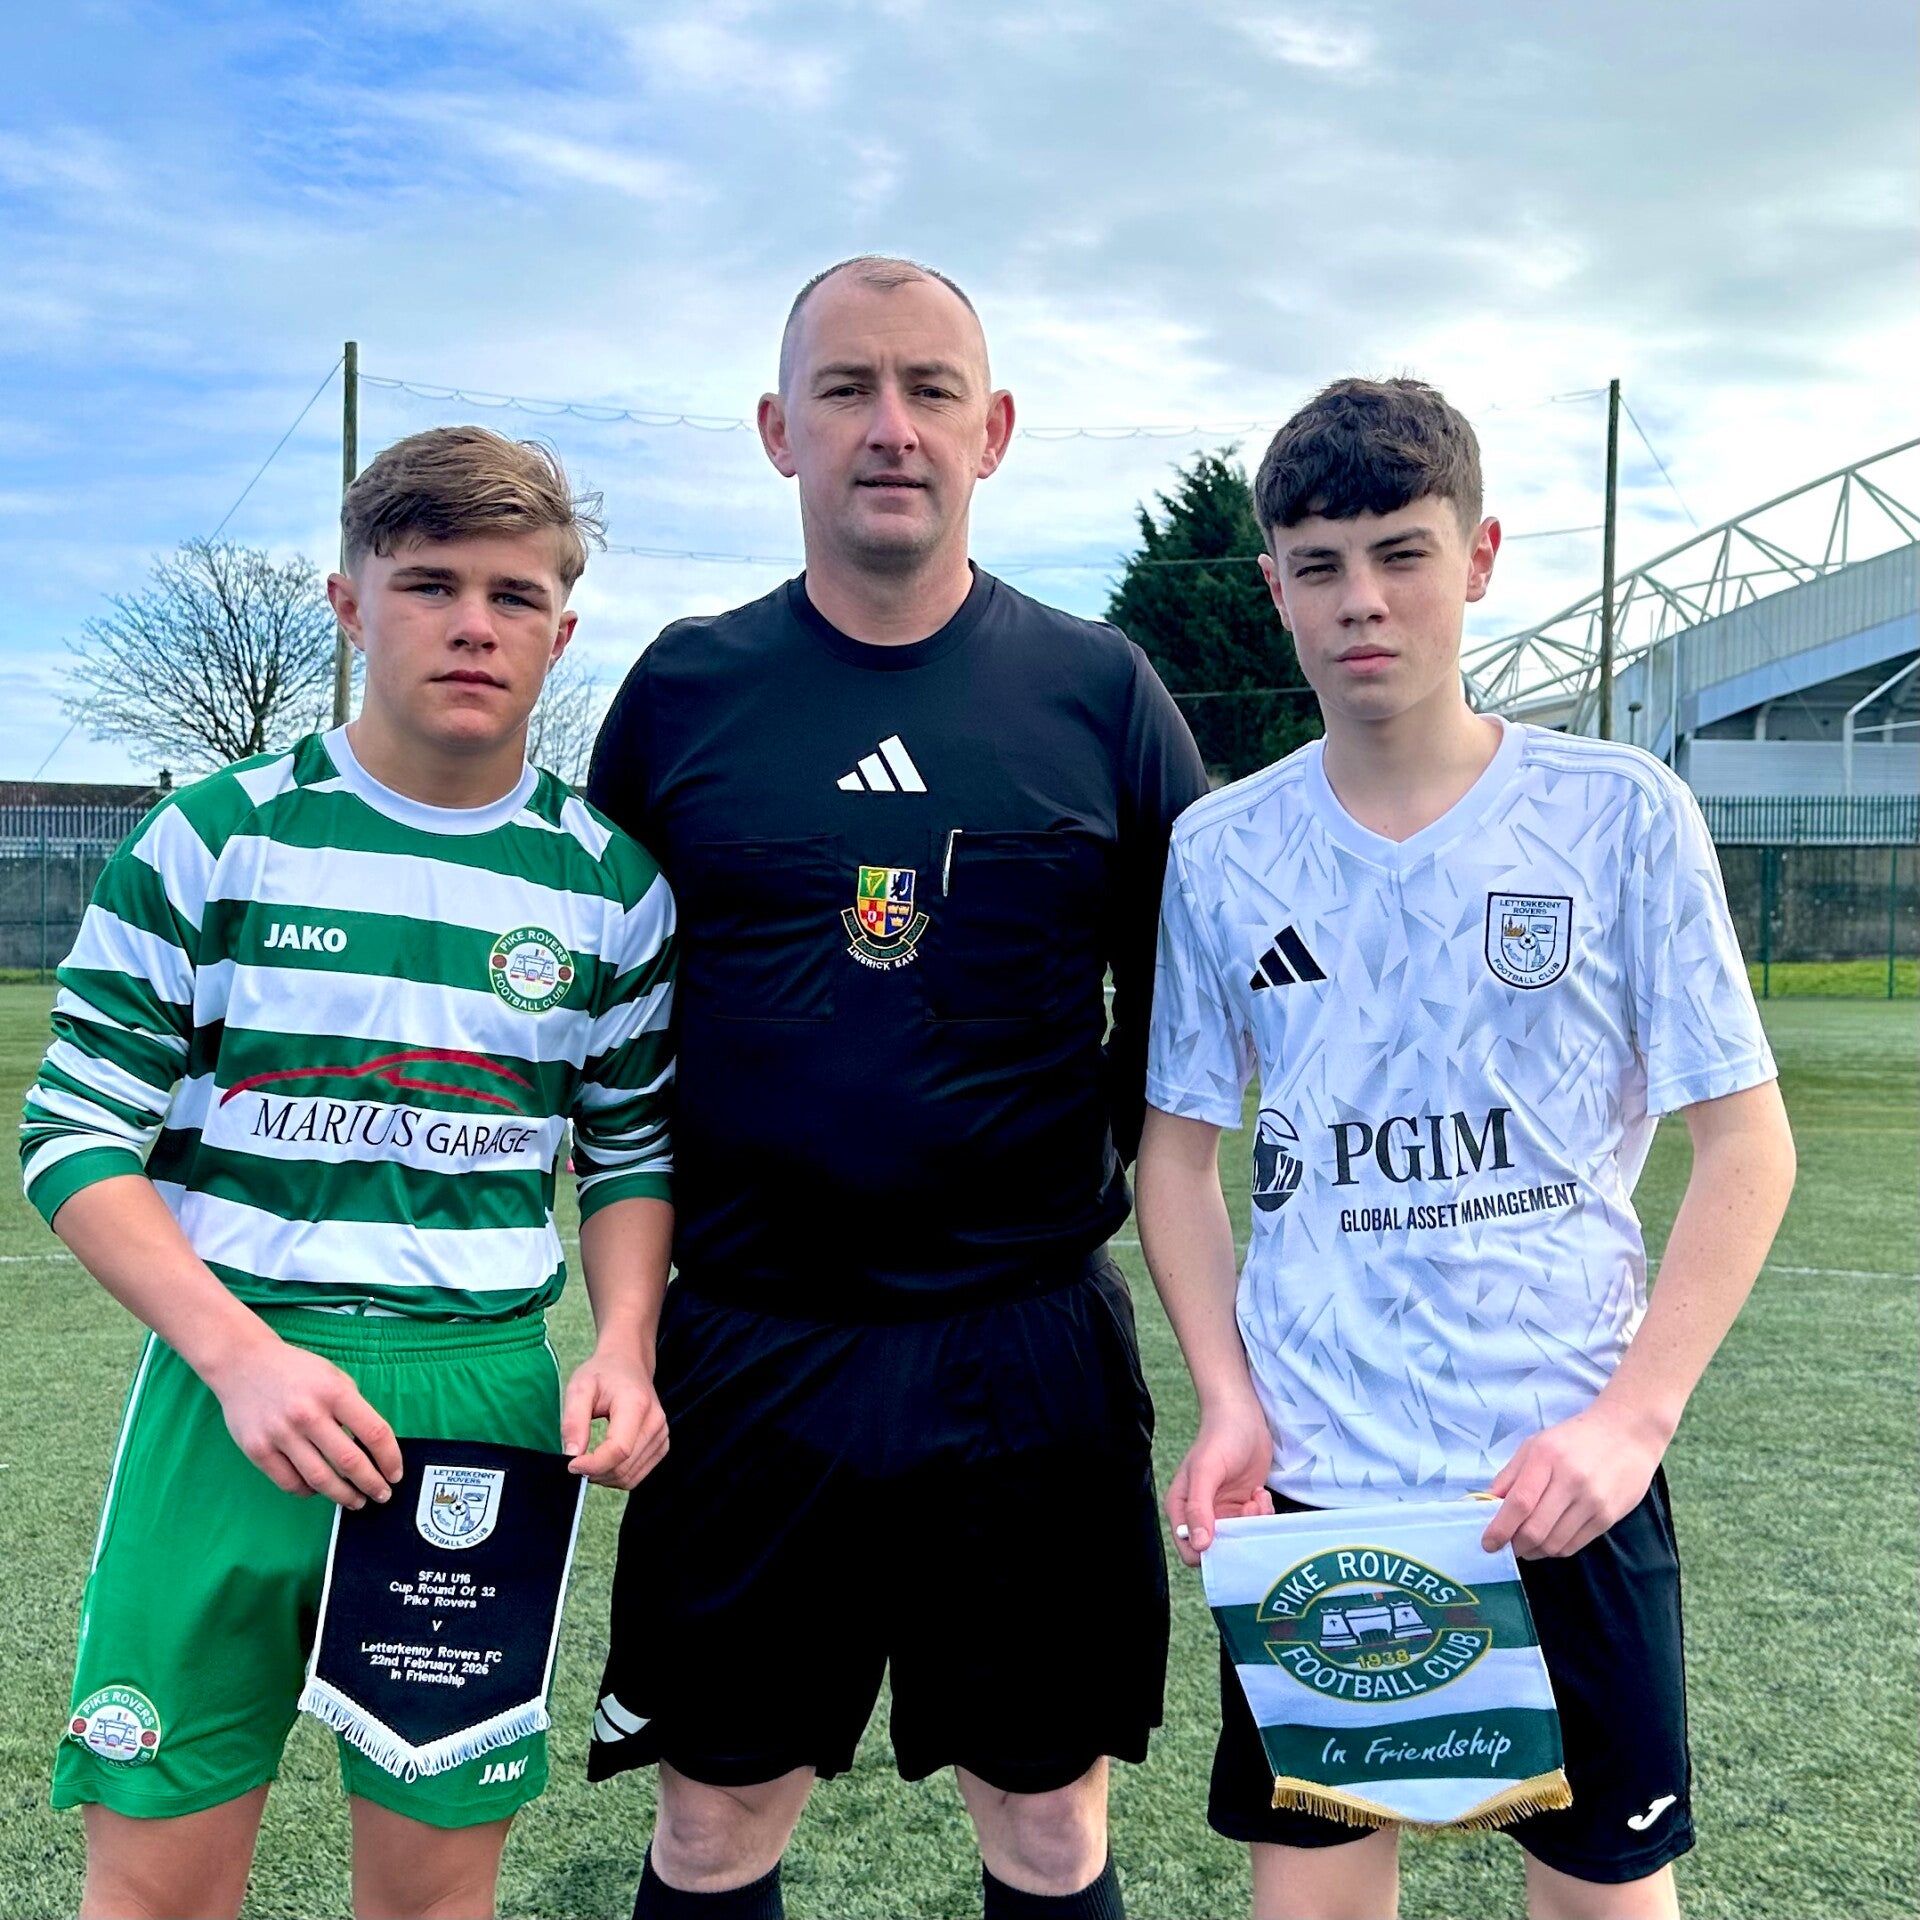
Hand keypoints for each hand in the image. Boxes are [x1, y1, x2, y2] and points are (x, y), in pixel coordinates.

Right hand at [205, 1333, 401, 1506]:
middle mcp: (308, 1414)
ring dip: (343, 1496)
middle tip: (382, 1495)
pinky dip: (309, 1491)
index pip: (374, 1433)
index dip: (390, 1458)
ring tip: (356, 1501)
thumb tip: (373, 1446)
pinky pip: (289, 1483)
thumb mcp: (334, 1377)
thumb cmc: (296, 1371)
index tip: (395, 1473)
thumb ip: (353, 1408)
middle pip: (349, 1462)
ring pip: (320, 1479)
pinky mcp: (257, 1450)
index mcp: (334, 1393)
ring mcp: (280, 1434)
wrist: (244, 1364)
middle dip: (371, 1484)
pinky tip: (320, 1490)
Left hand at [561, 1343, 667, 1488]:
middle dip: (594, 1472)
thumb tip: (571, 1456)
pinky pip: (636, 1476)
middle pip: (623, 1467)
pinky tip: (604, 1460)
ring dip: (604, 1477)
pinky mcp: (661, 1445)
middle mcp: (655, 1421)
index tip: (570, 1465)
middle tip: (575, 1460)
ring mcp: (661, 1435)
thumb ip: (573, 1421)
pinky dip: (616, 1476)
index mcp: (636, 1404)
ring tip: (589, 1459)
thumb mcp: (579, 1388)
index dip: (593, 1465)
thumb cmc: (603, 1374)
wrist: (628, 1364)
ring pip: (629, 1477)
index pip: (619, 1449)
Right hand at [1166, 1397, 1275, 1566]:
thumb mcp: (1206, 1471)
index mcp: (1182, 1509)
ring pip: (1241, 1539)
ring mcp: (1223, 1511)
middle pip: (1220, 1550)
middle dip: (1239, 1537)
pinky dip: (1262, 1514)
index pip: (1191, 1551)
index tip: (1232, 1536)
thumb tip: (1198, 1545)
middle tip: (1249, 1511)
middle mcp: (1201, 1515)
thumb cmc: (1219, 1438)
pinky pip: (1254, 1526)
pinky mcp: (1243, 1506)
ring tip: (1255, 1498)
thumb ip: (1199, 1508)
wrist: (1243, 1416)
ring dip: (1254, 1523)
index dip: (1211, 1555)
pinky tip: (1259, 1493)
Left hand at [1481, 1398, 1671, 1558]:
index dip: (1500, 1528)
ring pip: (1555, 1543)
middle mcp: (1570, 1481)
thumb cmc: (1574, 1438)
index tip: (1488, 1543)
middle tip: (1507, 1547)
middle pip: (1536, 1529)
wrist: (1627, 1434)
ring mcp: (1592, 1501)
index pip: (1519, 1502)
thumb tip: (1487, 1504)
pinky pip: (1575, 1545)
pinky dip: (1555, 1550)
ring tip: (1526, 1546)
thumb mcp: (1535, 1445)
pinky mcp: (1608, 1517)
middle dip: (1515, 1545)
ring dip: (1534, 1551)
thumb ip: (1510, 1475)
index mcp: (1546, 1458)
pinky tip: (1548, 1543)